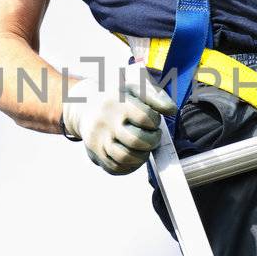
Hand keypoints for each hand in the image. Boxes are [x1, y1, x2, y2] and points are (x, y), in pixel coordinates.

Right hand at [61, 66, 175, 173]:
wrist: (84, 105)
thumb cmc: (118, 96)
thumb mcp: (135, 87)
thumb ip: (156, 96)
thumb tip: (172, 110)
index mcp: (117, 102)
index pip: (145, 118)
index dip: (155, 122)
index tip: (153, 121)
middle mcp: (105, 122)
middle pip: (136, 140)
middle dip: (152, 141)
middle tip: (153, 136)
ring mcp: (98, 140)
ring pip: (125, 157)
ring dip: (142, 156)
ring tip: (144, 147)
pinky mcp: (95, 154)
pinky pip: (116, 168)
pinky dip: (130, 166)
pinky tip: (134, 155)